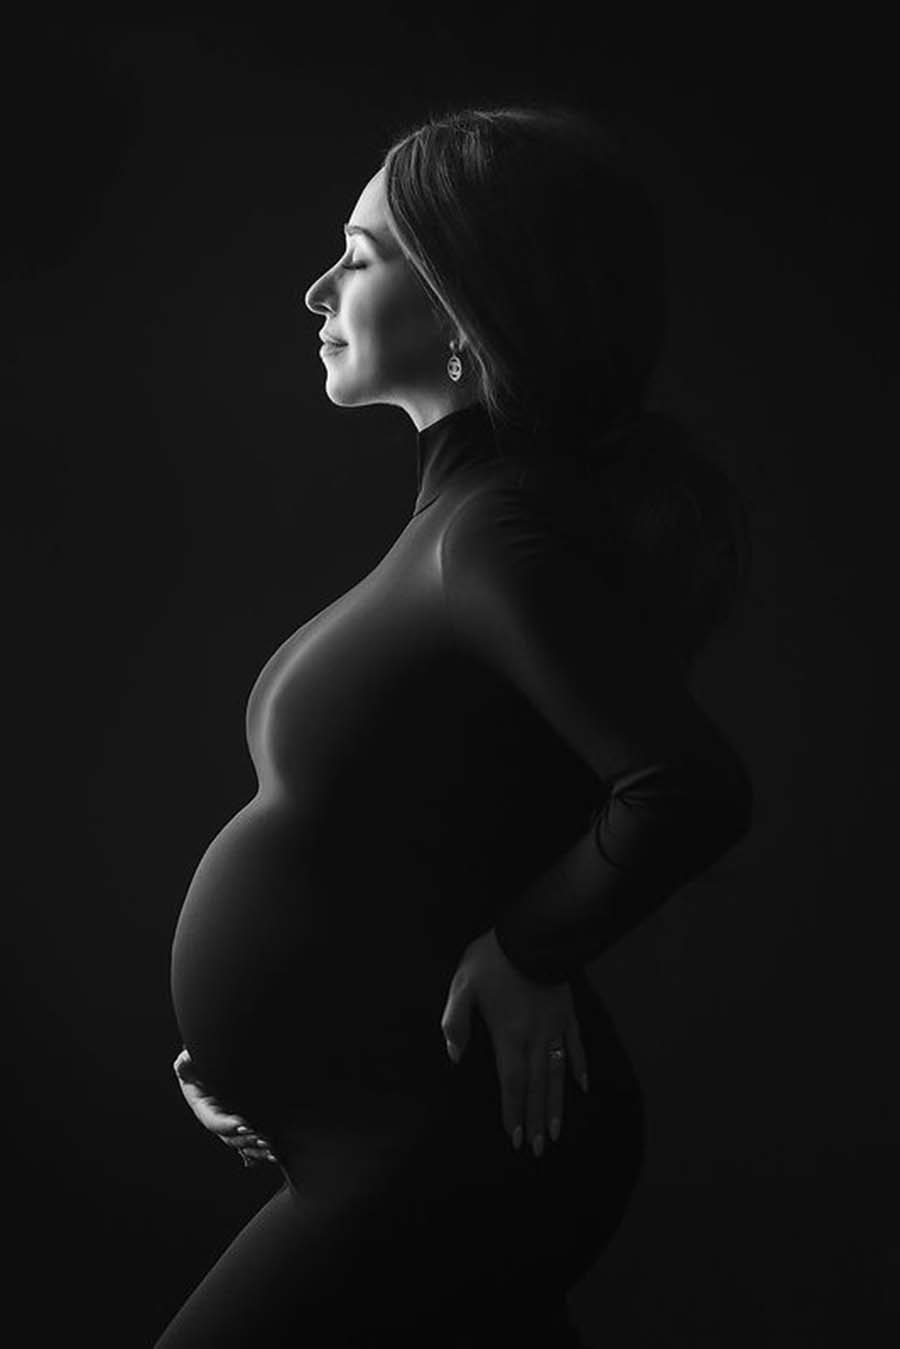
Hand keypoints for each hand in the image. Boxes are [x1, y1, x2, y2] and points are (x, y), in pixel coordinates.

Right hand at [172, 1048, 278, 1167]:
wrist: (211, 1066)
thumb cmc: (198, 1064)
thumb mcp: (188, 1063)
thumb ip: (185, 1064)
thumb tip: (183, 1062)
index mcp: (203, 1108)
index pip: (214, 1121)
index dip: (227, 1125)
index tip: (244, 1126)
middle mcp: (216, 1119)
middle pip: (230, 1136)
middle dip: (245, 1141)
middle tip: (262, 1140)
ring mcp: (229, 1123)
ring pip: (241, 1142)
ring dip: (255, 1149)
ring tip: (271, 1151)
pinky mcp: (240, 1122)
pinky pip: (248, 1141)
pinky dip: (259, 1150)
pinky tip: (272, 1156)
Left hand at [440, 929, 589, 1157]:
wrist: (531, 935)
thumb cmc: (492, 960)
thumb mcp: (462, 985)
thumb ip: (455, 1022)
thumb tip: (454, 1055)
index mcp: (508, 1036)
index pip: (511, 1084)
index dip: (513, 1112)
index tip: (516, 1139)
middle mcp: (534, 1039)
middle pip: (535, 1086)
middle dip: (535, 1119)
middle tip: (540, 1149)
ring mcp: (554, 1028)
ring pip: (557, 1074)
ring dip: (556, 1104)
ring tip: (556, 1130)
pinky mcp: (568, 1014)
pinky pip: (576, 1046)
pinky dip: (579, 1067)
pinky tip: (581, 1086)